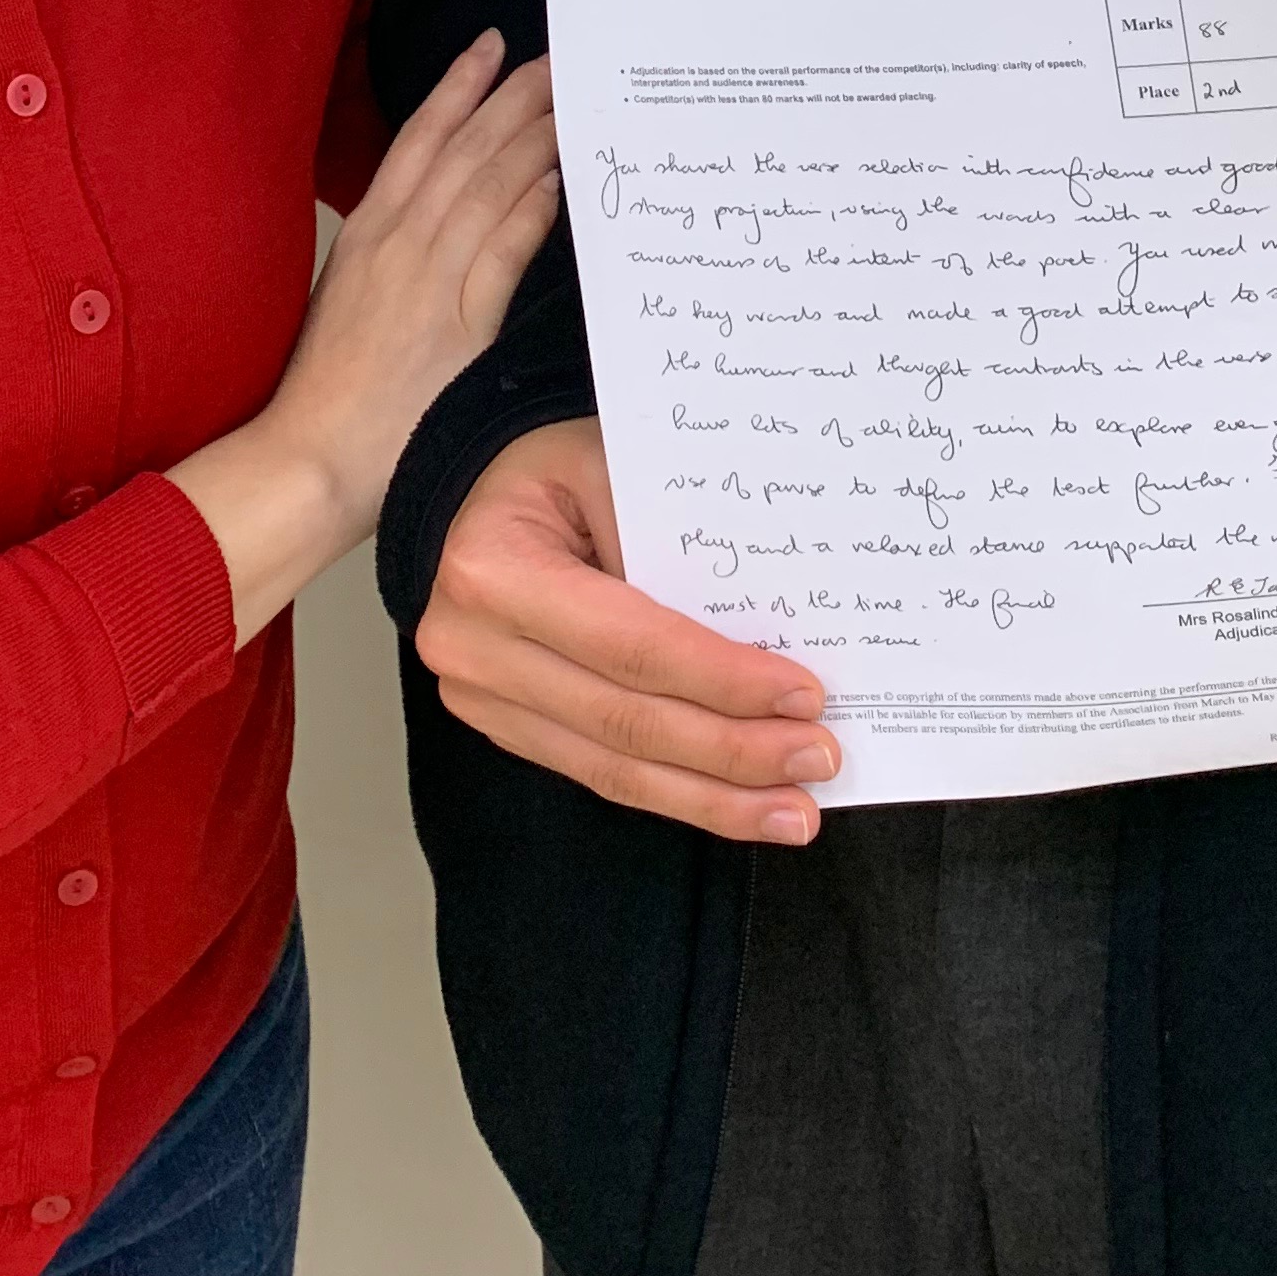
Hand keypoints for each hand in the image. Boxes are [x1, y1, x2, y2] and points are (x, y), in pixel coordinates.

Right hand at [172, 34, 559, 640]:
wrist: (308, 458)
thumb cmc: (326, 391)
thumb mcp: (348, 297)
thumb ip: (392, 255)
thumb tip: (438, 220)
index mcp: (366, 233)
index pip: (418, 139)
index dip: (456, 88)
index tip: (489, 47)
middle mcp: (396, 243)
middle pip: (463, 150)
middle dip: (511, 98)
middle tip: (556, 60)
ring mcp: (426, 280)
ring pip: (487, 187)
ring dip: (532, 139)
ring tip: (569, 103)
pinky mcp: (457, 327)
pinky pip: (501, 254)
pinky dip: (529, 213)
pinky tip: (556, 185)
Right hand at [418, 414, 839, 843]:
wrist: (458, 499)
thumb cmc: (541, 470)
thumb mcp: (602, 462)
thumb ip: (671, 532)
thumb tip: (763, 622)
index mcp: (497, 571)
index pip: (632, 644)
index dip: (722, 678)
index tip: (804, 695)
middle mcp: (478, 649)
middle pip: (628, 721)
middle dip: (733, 751)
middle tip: (818, 758)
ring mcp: (483, 700)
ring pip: (614, 769)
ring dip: (712, 798)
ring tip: (794, 813)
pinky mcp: (503, 729)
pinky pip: (598, 774)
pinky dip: (673, 793)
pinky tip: (730, 804)